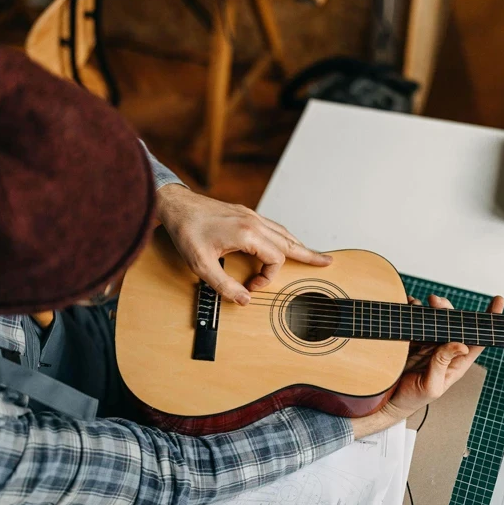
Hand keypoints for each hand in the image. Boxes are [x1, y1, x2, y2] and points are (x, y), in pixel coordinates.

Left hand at [156, 184, 331, 304]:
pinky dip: (284, 236)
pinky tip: (285, 241)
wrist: (175, 204)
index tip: (251, 287)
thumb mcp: (201, 265)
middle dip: (308, 255)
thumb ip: (223, 285)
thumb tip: (245, 300)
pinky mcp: (245, 213)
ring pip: (283, 232)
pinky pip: (273, 226)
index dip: (267, 278)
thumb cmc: (186, 232)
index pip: (275, 260)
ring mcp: (251, 215)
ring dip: (298, 245)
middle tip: (327, 263)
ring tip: (313, 254)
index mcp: (247, 233)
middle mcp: (254, 221)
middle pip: (289, 242)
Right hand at [351, 294, 503, 438]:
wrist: (388, 399)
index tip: (498, 301)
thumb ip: (443, 364)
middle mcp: (445, 350)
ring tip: (424, 304)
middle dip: (448, 308)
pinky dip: (414, 309)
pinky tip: (411, 305)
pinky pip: (417, 320)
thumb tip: (461, 345)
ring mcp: (429, 343)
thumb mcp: (432, 385)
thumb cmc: (414, 398)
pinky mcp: (413, 339)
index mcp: (457, 362)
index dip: (489, 322)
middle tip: (436, 302)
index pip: (478, 340)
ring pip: (436, 318)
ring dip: (431, 308)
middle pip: (455, 323)